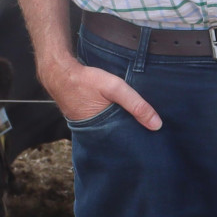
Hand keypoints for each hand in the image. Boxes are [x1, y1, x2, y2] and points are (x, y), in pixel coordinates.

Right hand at [41, 56, 160, 130]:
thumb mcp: (114, 88)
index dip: (137, 141)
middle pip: (118, 138)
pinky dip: (110, 120)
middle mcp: (93, 133)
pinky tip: (118, 114)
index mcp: (101, 131)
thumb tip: (157, 125)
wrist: (59, 72)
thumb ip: (136, 104)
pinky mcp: (84, 118)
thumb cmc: (85, 80)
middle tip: (148, 134)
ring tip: (136, 124)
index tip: (152, 142)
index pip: (125, 143)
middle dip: (130, 135)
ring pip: (110, 130)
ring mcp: (87, 127)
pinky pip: (101, 123)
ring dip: (120, 127)